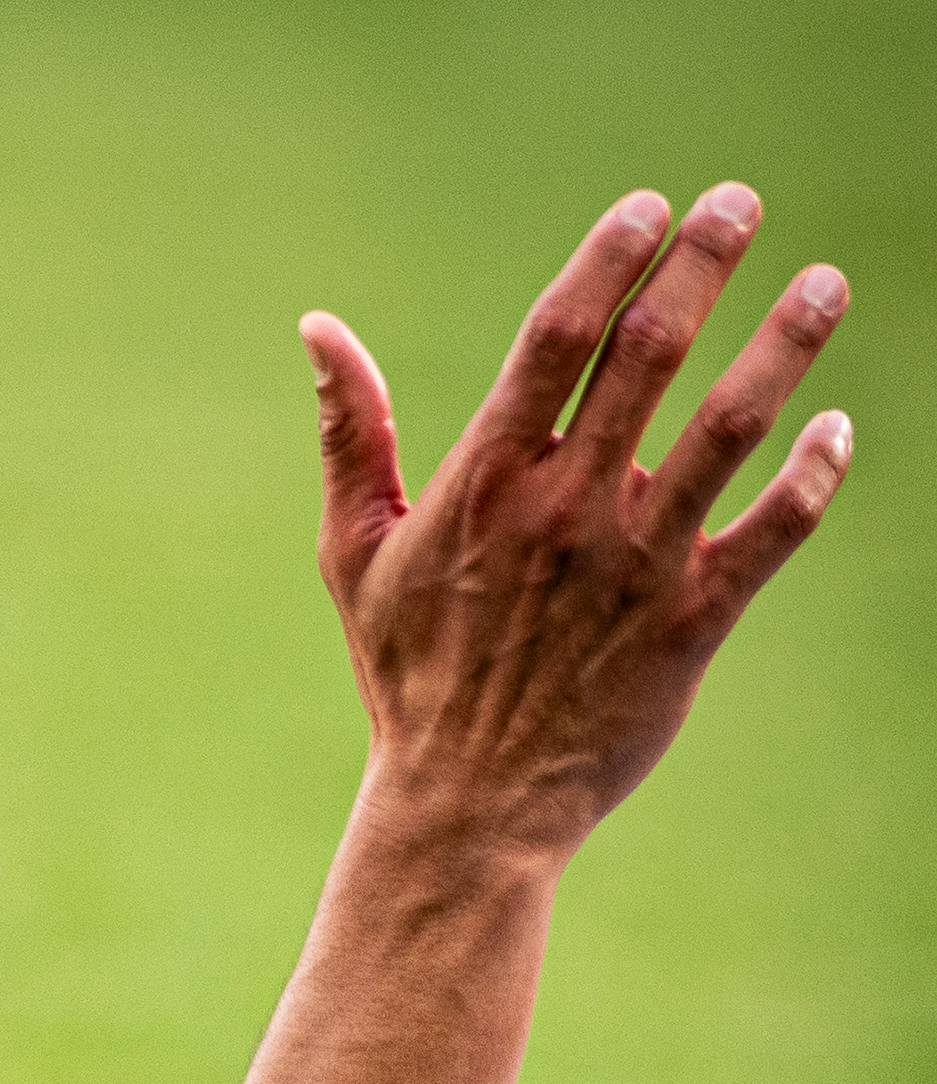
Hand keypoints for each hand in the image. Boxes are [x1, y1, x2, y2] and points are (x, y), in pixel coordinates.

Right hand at [301, 184, 849, 867]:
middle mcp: (567, 510)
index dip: (611, 258)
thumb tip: (318, 329)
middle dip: (704, 263)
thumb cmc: (408, 676)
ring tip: (825, 285)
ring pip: (730, 427)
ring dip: (785, 344)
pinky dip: (815, 474)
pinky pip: (773, 531)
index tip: (652, 208)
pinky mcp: (690, 624)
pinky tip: (836, 429)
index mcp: (487, 483)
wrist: (468, 808)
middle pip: (651, 354)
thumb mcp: (357, 555)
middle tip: (741, 204)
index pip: (560, 336)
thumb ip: (351, 438)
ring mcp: (635, 566)